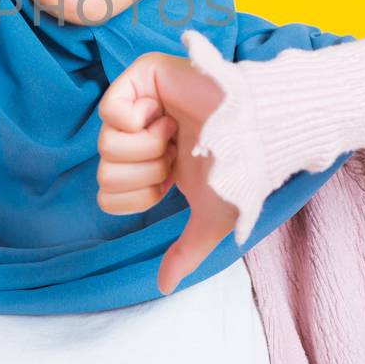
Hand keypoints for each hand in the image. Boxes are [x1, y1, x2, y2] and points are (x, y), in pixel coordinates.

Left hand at [96, 51, 233, 294]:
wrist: (260, 134)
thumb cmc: (241, 171)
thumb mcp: (211, 218)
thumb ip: (186, 252)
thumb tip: (164, 288)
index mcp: (148, 164)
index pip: (107, 195)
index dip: (140, 197)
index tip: (172, 182)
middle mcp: (138, 133)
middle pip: (104, 171)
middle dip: (146, 174)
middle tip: (176, 157)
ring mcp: (138, 102)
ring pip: (105, 144)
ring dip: (149, 149)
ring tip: (177, 136)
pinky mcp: (141, 75)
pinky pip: (110, 110)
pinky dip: (141, 123)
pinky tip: (167, 117)